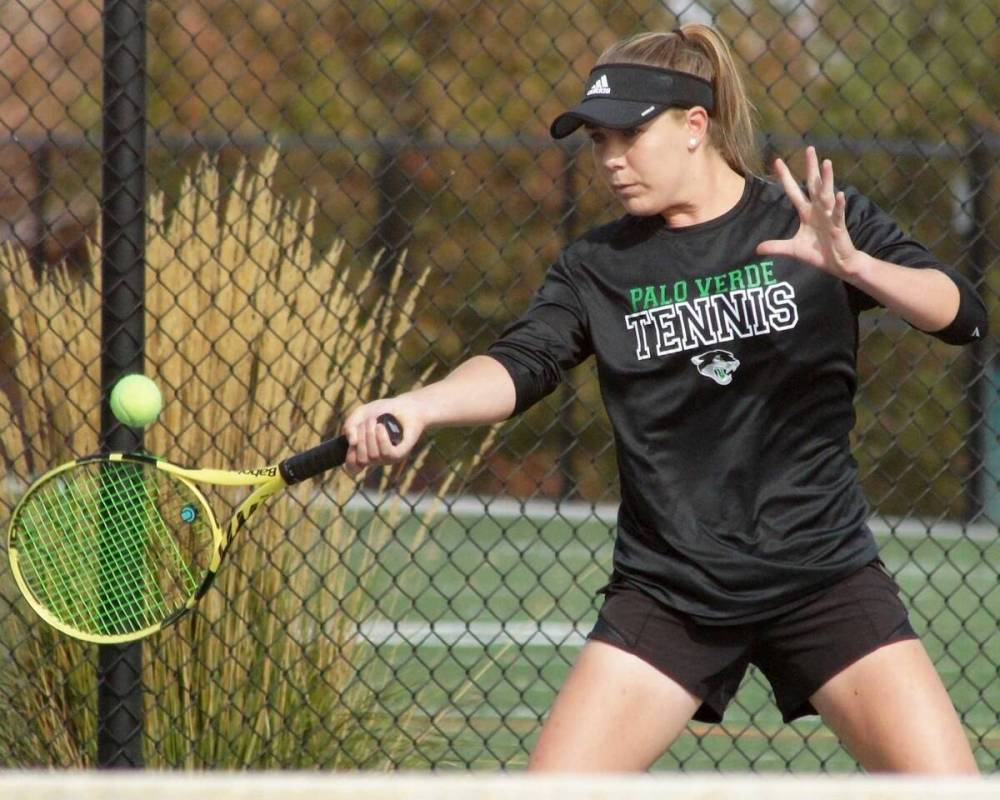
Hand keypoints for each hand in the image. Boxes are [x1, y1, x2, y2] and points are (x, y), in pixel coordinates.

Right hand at [341, 395, 424, 473]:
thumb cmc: (382, 411)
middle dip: (360, 438)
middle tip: (368, 421)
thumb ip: (349, 426)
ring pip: (373, 455)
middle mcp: (376, 458)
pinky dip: (381, 439)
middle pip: (361, 459)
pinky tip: (381, 427)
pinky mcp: (400, 454)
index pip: (353, 467)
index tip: (352, 443)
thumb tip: (352, 443)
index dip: (349, 457)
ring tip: (376, 421)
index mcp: (365, 452)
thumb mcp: (359, 415)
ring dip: (370, 435)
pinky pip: (387, 453)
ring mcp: (388, 458)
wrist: (404, 405)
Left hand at [756, 147, 863, 279]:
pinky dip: (839, 205)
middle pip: (814, 185)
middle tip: (809, 149)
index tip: (777, 161)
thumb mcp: (793, 250)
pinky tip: (840, 195)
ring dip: (827, 179)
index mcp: (806, 212)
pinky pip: (838, 214)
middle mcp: (818, 209)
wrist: (838, 264)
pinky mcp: (838, 226)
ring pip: (827, 194)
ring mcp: (829, 216)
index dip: (786, 177)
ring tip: (826, 163)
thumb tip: (757, 249)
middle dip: (811, 168)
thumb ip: (776, 246)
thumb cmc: (818, 253)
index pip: (794, 191)